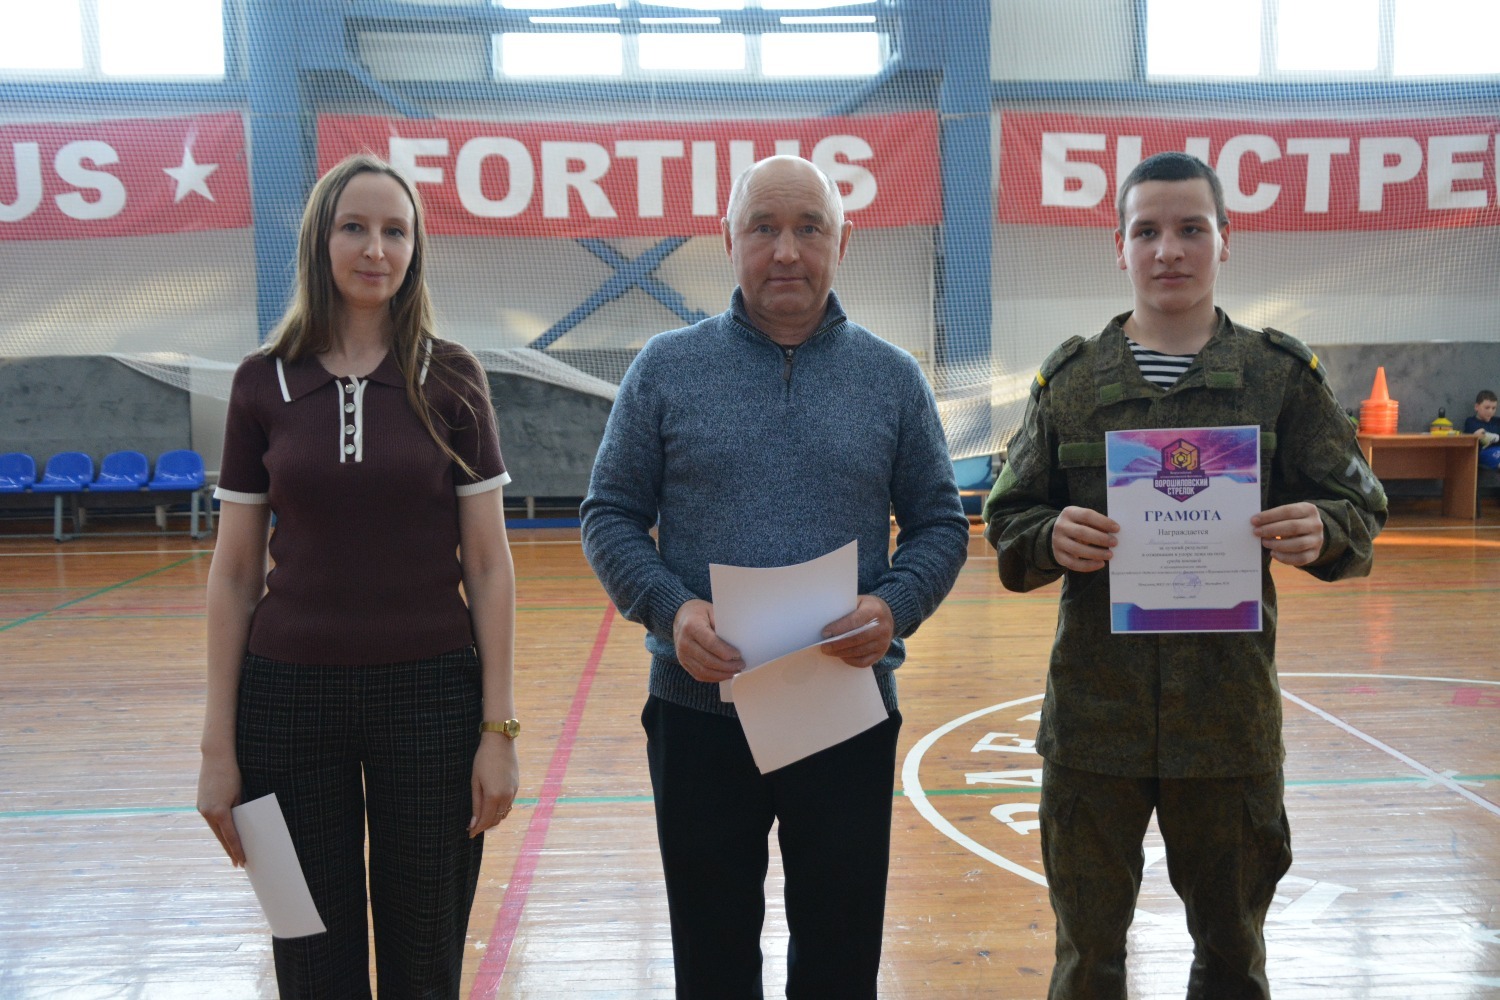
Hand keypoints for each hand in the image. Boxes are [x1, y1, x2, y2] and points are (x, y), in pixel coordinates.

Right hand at [197, 749, 245, 865]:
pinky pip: (211, 820)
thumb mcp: (240, 794)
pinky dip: (218, 829)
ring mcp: (202, 808)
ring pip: (215, 829)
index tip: (242, 861)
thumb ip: (239, 811)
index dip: (237, 850)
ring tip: (232, 853)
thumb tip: (241, 826)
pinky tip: (224, 834)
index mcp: (219, 812)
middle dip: (230, 850)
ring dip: (223, 840)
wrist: (217, 756)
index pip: (230, 836)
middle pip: (221, 837)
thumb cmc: (233, 773)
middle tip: (239, 863)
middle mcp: (207, 813)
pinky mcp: (200, 804)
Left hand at [469, 734, 519, 836]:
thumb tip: (474, 822)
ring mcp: (513, 791)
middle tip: (473, 827)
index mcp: (494, 796)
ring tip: (482, 818)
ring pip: (504, 813)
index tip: (470, 834)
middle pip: (496, 819)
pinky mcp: (516, 786)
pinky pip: (508, 804)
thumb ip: (476, 803)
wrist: (500, 742)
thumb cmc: (483, 760)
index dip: (477, 829)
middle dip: (485, 826)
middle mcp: (506, 796)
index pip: (486, 820)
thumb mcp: (475, 782)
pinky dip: (500, 810)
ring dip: (493, 819)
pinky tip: (492, 807)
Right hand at [672, 599, 744, 682]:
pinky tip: (724, 674)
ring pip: (704, 671)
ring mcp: (682, 655)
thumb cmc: (700, 613)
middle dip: (727, 666)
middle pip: (708, 660)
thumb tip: (739, 640)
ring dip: (722, 674)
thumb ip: (722, 624)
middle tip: (741, 664)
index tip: (738, 655)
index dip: (726, 651)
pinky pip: (699, 675)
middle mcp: (684, 642)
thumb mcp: (711, 611)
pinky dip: (714, 678)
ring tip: (735, 671)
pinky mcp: (683, 663)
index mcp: (692, 626)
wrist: (680, 618)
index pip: (711, 643)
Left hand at [820, 594, 894, 668]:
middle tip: (824, 646)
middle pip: (857, 639)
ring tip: (829, 651)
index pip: (855, 621)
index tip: (825, 633)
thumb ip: (846, 611)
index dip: (839, 628)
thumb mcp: (858, 602)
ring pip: (859, 651)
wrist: (887, 615)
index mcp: (875, 610)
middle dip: (837, 644)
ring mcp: (883, 642)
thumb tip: (826, 624)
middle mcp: (882, 627)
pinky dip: (850, 660)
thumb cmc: (866, 607)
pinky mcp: (881, 653)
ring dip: (841, 653)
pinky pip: (864, 662)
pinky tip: (841, 656)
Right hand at [1051, 506, 1118, 571]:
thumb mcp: (1084, 520)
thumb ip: (1096, 524)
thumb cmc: (1078, 526)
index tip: (1117, 528)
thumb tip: (1114, 532)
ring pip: (1077, 549)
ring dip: (1096, 553)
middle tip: (1114, 543)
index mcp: (1069, 513)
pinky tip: (1100, 564)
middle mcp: (1061, 526)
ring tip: (1110, 555)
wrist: (1059, 535)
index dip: (1103, 522)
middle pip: (1081, 532)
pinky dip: (1088, 565)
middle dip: (1100, 538)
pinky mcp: (1058, 556)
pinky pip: (1073, 563)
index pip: (1087, 515)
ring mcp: (1057, 542)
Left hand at [1251, 502, 1324, 566]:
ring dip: (1277, 544)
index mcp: (1309, 510)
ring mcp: (1317, 540)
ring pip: (1298, 544)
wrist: (1310, 533)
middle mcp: (1316, 524)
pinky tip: (1273, 553)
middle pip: (1293, 527)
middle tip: (1256, 532)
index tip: (1254, 520)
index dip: (1270, 516)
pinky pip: (1300, 558)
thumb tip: (1256, 523)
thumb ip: (1275, 517)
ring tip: (1264, 542)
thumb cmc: (1292, 521)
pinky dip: (1285, 558)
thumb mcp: (1288, 515)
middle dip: (1271, 530)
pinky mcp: (1315, 554)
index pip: (1288, 511)